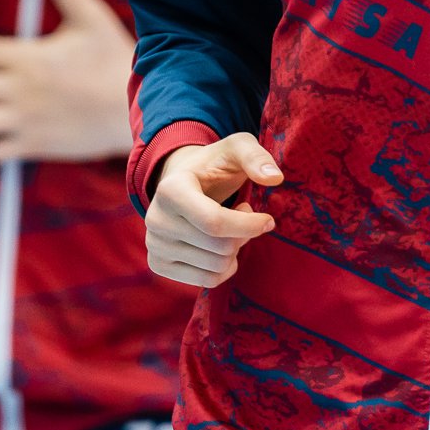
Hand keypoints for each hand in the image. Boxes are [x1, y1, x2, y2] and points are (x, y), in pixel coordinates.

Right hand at [144, 133, 280, 287]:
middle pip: (219, 248)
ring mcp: (154, 244)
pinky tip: (219, 245)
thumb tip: (275, 178)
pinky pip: (205, 280)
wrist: (182, 181)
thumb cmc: (214, 165)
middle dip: (243, 235)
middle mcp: (155, 219)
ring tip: (228, 225)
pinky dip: (224, 267)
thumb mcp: (236, 148)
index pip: (215, 223)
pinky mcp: (158, 264)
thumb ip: (256, 157)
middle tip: (243, 214)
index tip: (268, 220)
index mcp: (171, 189)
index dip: (249, 226)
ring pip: (215, 267)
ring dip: (234, 250)